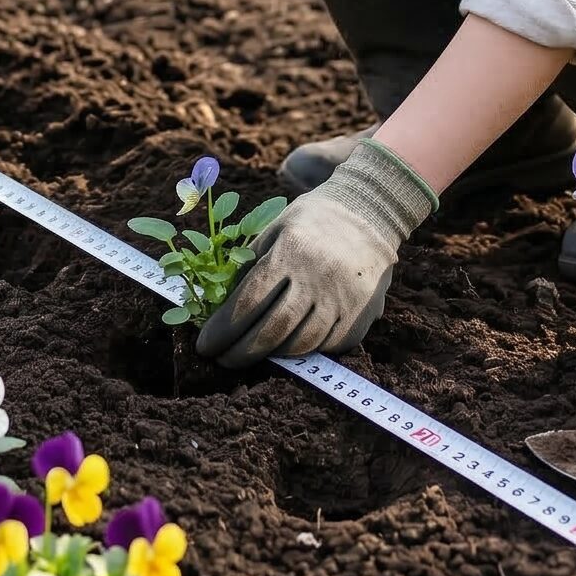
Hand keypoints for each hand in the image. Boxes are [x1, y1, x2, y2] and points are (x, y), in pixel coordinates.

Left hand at [195, 138, 435, 365]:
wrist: (370, 214)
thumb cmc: (312, 221)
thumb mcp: (276, 228)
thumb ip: (250, 263)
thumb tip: (218, 305)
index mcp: (291, 252)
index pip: (249, 301)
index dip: (223, 329)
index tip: (205, 346)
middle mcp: (318, 278)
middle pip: (273, 330)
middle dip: (241, 352)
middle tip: (222, 361)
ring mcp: (343, 300)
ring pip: (301, 344)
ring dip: (272, 355)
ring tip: (253, 354)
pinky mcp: (362, 315)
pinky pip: (328, 346)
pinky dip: (305, 351)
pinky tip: (288, 347)